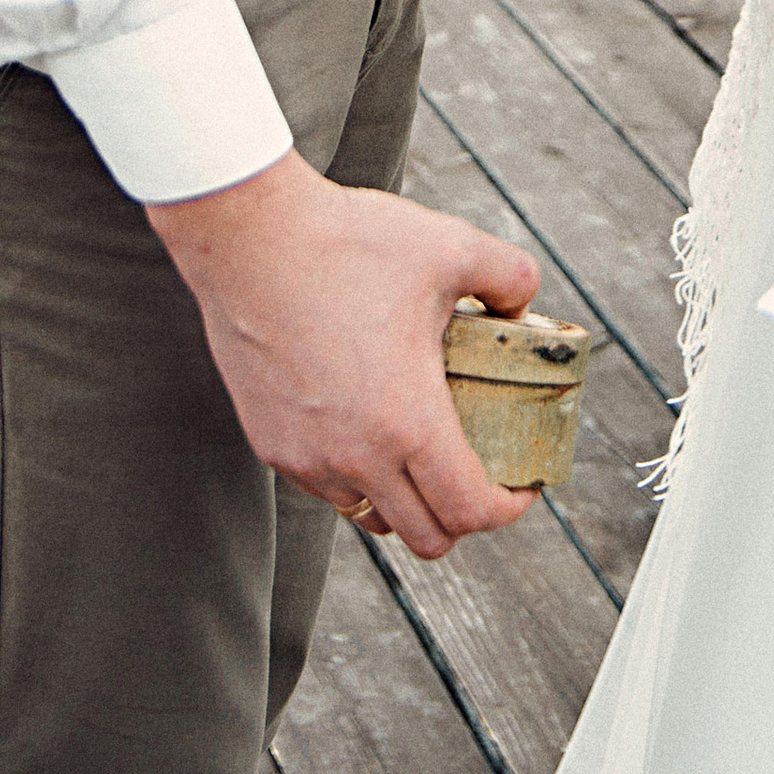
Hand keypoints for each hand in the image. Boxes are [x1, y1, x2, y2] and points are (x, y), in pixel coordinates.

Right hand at [147, 152, 539, 560]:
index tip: (521, 481)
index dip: (507, 506)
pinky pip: (327, 486)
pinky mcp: (271, 444)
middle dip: (462, 516)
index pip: (468, 511)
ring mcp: (307, 458)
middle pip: (425, 537)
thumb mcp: (451, 247)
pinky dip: (357, 474)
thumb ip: (511, 278)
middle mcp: (355, 458)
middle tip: (477, 470)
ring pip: (371, 516)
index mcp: (409, 423)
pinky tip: (366, 423)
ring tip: (421, 450)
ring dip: (406, 500)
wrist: (248, 236)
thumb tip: (524, 308)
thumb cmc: (350, 242)